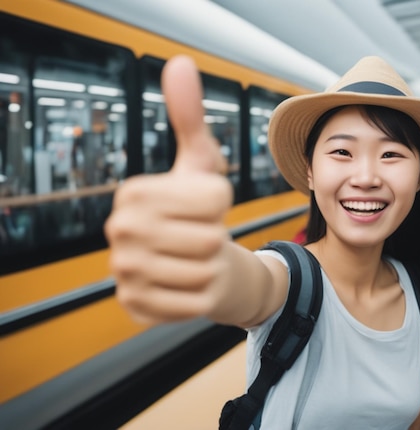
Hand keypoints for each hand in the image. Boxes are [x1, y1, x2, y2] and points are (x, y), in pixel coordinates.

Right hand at [105, 55, 232, 323]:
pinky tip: (190, 282)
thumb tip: (180, 63)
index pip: (214, 198)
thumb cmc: (200, 210)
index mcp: (132, 192)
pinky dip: (204, 294)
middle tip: (201, 236)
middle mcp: (120, 232)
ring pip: (205, 271)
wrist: (197, 261)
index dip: (222, 203)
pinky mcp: (138, 308)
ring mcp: (126, 273)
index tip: (206, 206)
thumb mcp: (201, 163)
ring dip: (212, 266)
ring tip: (196, 258)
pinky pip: (195, 304)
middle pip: (210, 237)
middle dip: (217, 237)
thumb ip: (190, 117)